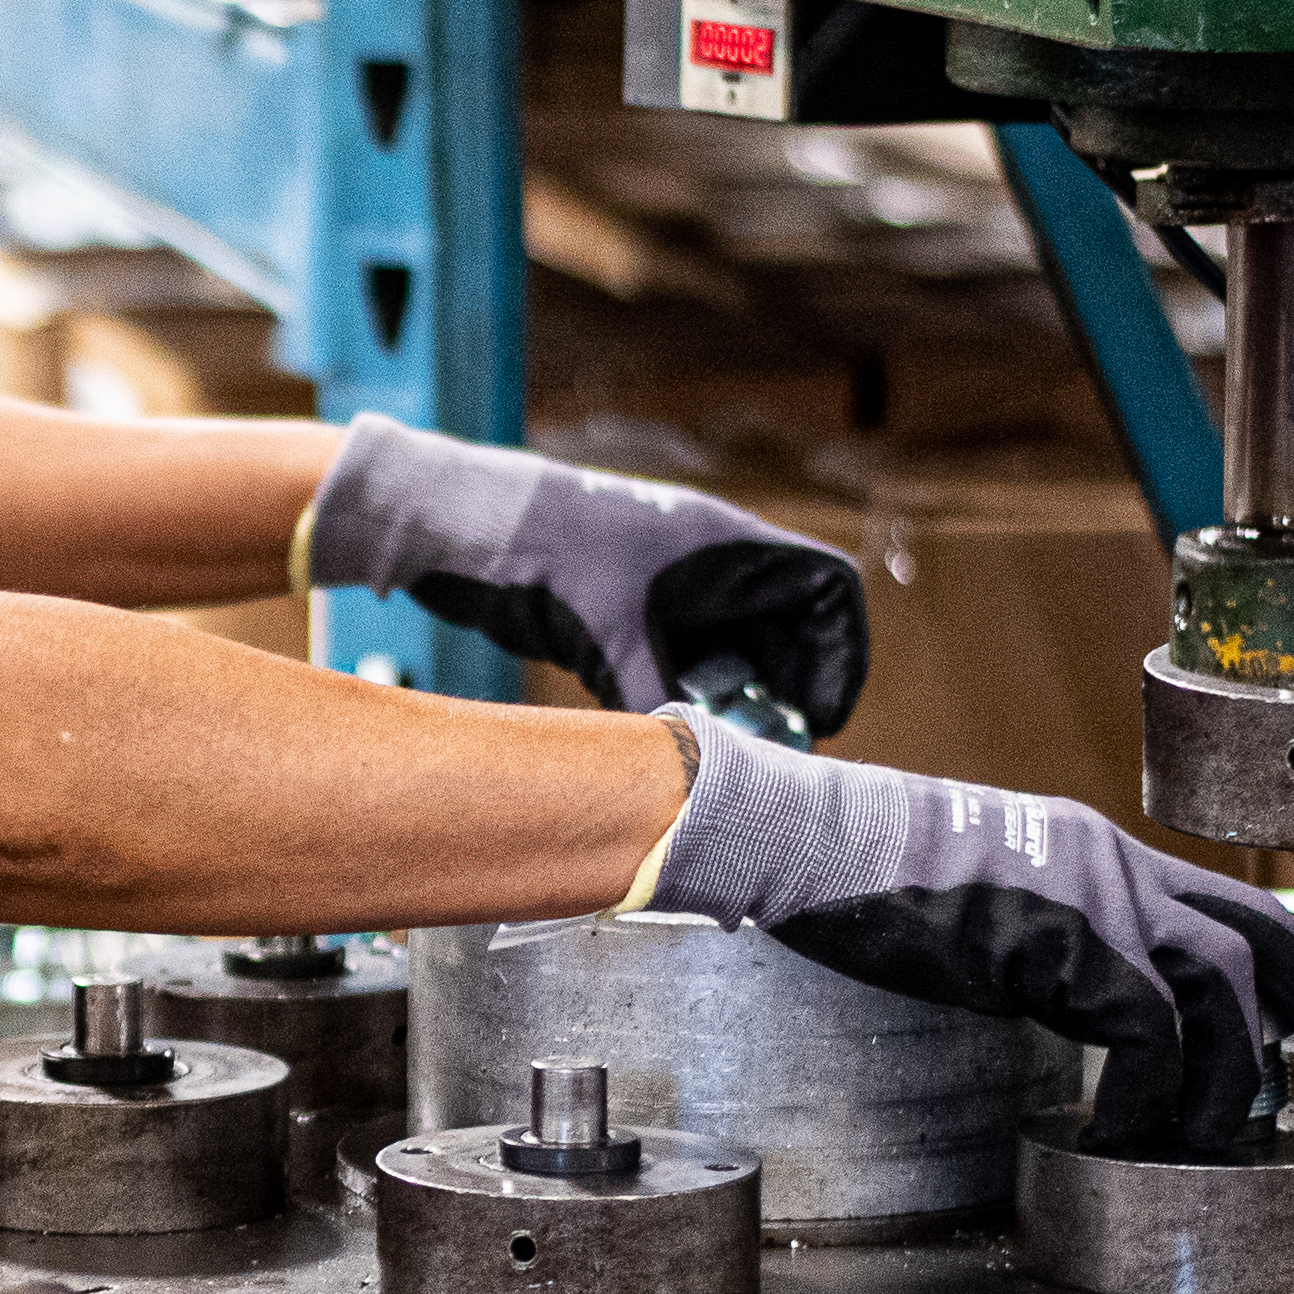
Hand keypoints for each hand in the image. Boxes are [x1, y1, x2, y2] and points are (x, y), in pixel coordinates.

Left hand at [301, 412, 868, 730]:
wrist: (454, 525)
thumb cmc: (538, 551)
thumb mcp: (607, 637)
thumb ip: (658, 700)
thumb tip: (696, 768)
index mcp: (722, 542)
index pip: (824, 590)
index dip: (839, 654)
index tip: (823, 715)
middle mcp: (704, 558)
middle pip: (784, 627)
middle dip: (787, 689)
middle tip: (777, 750)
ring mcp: (664, 580)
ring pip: (731, 645)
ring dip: (737, 696)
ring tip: (732, 748)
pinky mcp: (624, 605)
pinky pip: (681, 653)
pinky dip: (689, 691)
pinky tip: (677, 727)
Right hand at [643, 721, 1293, 1153]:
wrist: (804, 840)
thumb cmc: (864, 878)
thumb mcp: (983, 897)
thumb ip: (1046, 938)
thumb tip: (1077, 1006)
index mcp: (1100, 856)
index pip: (1232, 902)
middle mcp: (1115, 866)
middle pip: (1265, 932)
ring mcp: (1093, 898)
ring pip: (1223, 986)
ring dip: (1231, 1074)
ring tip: (1207, 1135)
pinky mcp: (1060, 939)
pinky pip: (1146, 1030)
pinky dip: (1147, 1092)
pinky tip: (1113, 1132)